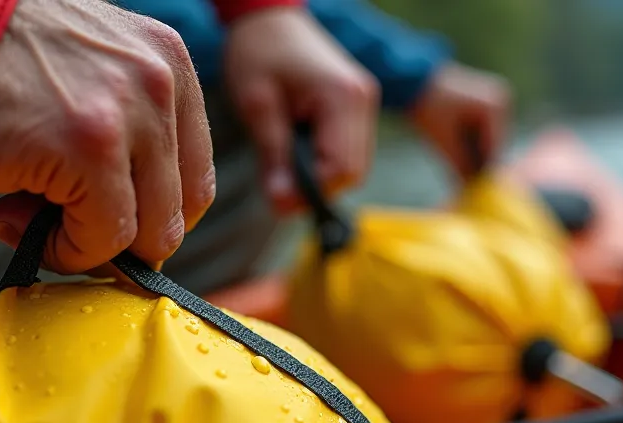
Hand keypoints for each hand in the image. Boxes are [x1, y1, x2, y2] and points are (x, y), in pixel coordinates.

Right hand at [0, 0, 214, 273]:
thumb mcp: (89, 75)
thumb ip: (130, 131)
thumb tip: (142, 229)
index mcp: (168, 63)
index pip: (194, 176)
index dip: (147, 214)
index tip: (98, 218)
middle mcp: (159, 82)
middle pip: (177, 210)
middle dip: (118, 234)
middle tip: (56, 221)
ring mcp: (127, 114)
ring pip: (146, 232)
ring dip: (86, 244)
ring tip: (26, 213)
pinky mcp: (87, 148)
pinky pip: (101, 239)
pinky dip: (61, 249)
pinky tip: (9, 214)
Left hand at [224, 8, 379, 212]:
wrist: (270, 19)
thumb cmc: (259, 53)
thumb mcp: (257, 105)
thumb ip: (274, 155)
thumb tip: (284, 205)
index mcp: (342, 97)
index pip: (341, 169)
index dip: (311, 193)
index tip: (277, 198)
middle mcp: (364, 102)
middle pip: (352, 173)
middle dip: (316, 188)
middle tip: (277, 185)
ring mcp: (365, 105)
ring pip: (353, 166)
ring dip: (320, 176)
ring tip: (284, 165)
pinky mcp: (358, 108)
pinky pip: (348, 152)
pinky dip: (324, 162)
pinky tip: (298, 151)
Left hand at [410, 63, 510, 180]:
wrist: (413, 81)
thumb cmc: (426, 108)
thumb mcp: (443, 141)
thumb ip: (460, 166)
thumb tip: (470, 191)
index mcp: (494, 107)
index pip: (493, 151)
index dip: (481, 172)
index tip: (470, 191)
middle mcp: (502, 102)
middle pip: (492, 147)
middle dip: (476, 164)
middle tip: (461, 183)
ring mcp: (497, 101)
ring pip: (488, 143)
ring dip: (473, 155)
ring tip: (455, 165)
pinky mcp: (488, 104)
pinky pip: (482, 134)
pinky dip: (470, 144)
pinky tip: (456, 150)